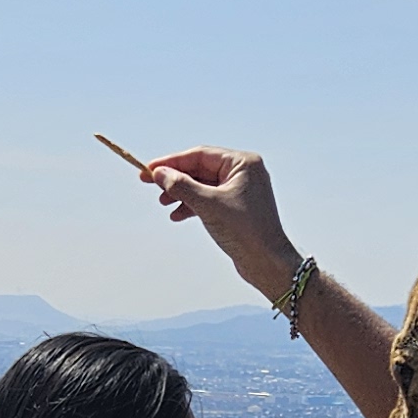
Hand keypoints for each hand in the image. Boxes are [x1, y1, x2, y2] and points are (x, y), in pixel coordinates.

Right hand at [135, 145, 301, 305]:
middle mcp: (244, 172)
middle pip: (200, 169)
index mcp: (243, 163)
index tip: (150, 169)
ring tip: (164, 204)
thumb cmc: (246, 231)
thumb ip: (181, 186)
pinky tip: (178, 215)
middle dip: (175, 179)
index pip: (200, 155)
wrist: (267, 262)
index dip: (172, 162)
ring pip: (202, 185)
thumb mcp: (208, 205)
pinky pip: (208, 199)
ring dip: (181, 193)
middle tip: (150, 184)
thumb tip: (160, 174)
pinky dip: (192, 205)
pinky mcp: (236, 207)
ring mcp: (240, 190)